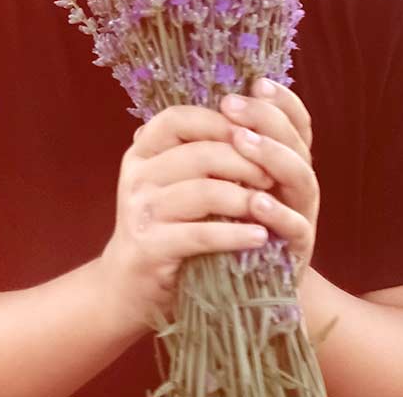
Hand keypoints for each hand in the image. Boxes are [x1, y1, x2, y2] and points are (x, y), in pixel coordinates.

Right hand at [97, 100, 280, 334]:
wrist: (130, 283)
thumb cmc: (166, 226)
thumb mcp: (172, 182)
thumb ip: (197, 152)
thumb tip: (246, 121)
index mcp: (142, 152)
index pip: (179, 119)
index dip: (219, 123)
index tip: (254, 136)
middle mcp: (136, 176)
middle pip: (199, 155)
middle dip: (244, 163)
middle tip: (272, 176)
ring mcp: (140, 211)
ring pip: (202, 192)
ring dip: (244, 199)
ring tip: (269, 207)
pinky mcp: (150, 247)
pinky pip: (201, 234)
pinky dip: (236, 235)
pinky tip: (260, 237)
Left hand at [218, 76, 319, 283]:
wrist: (244, 287)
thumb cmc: (228, 226)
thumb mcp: (220, 185)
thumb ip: (208, 154)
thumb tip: (157, 122)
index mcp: (283, 163)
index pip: (295, 123)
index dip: (282, 101)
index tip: (257, 83)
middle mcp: (297, 185)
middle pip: (297, 142)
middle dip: (266, 120)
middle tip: (232, 106)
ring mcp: (302, 216)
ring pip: (302, 178)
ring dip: (273, 156)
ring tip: (243, 142)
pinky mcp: (297, 251)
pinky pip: (296, 228)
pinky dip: (278, 214)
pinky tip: (256, 202)